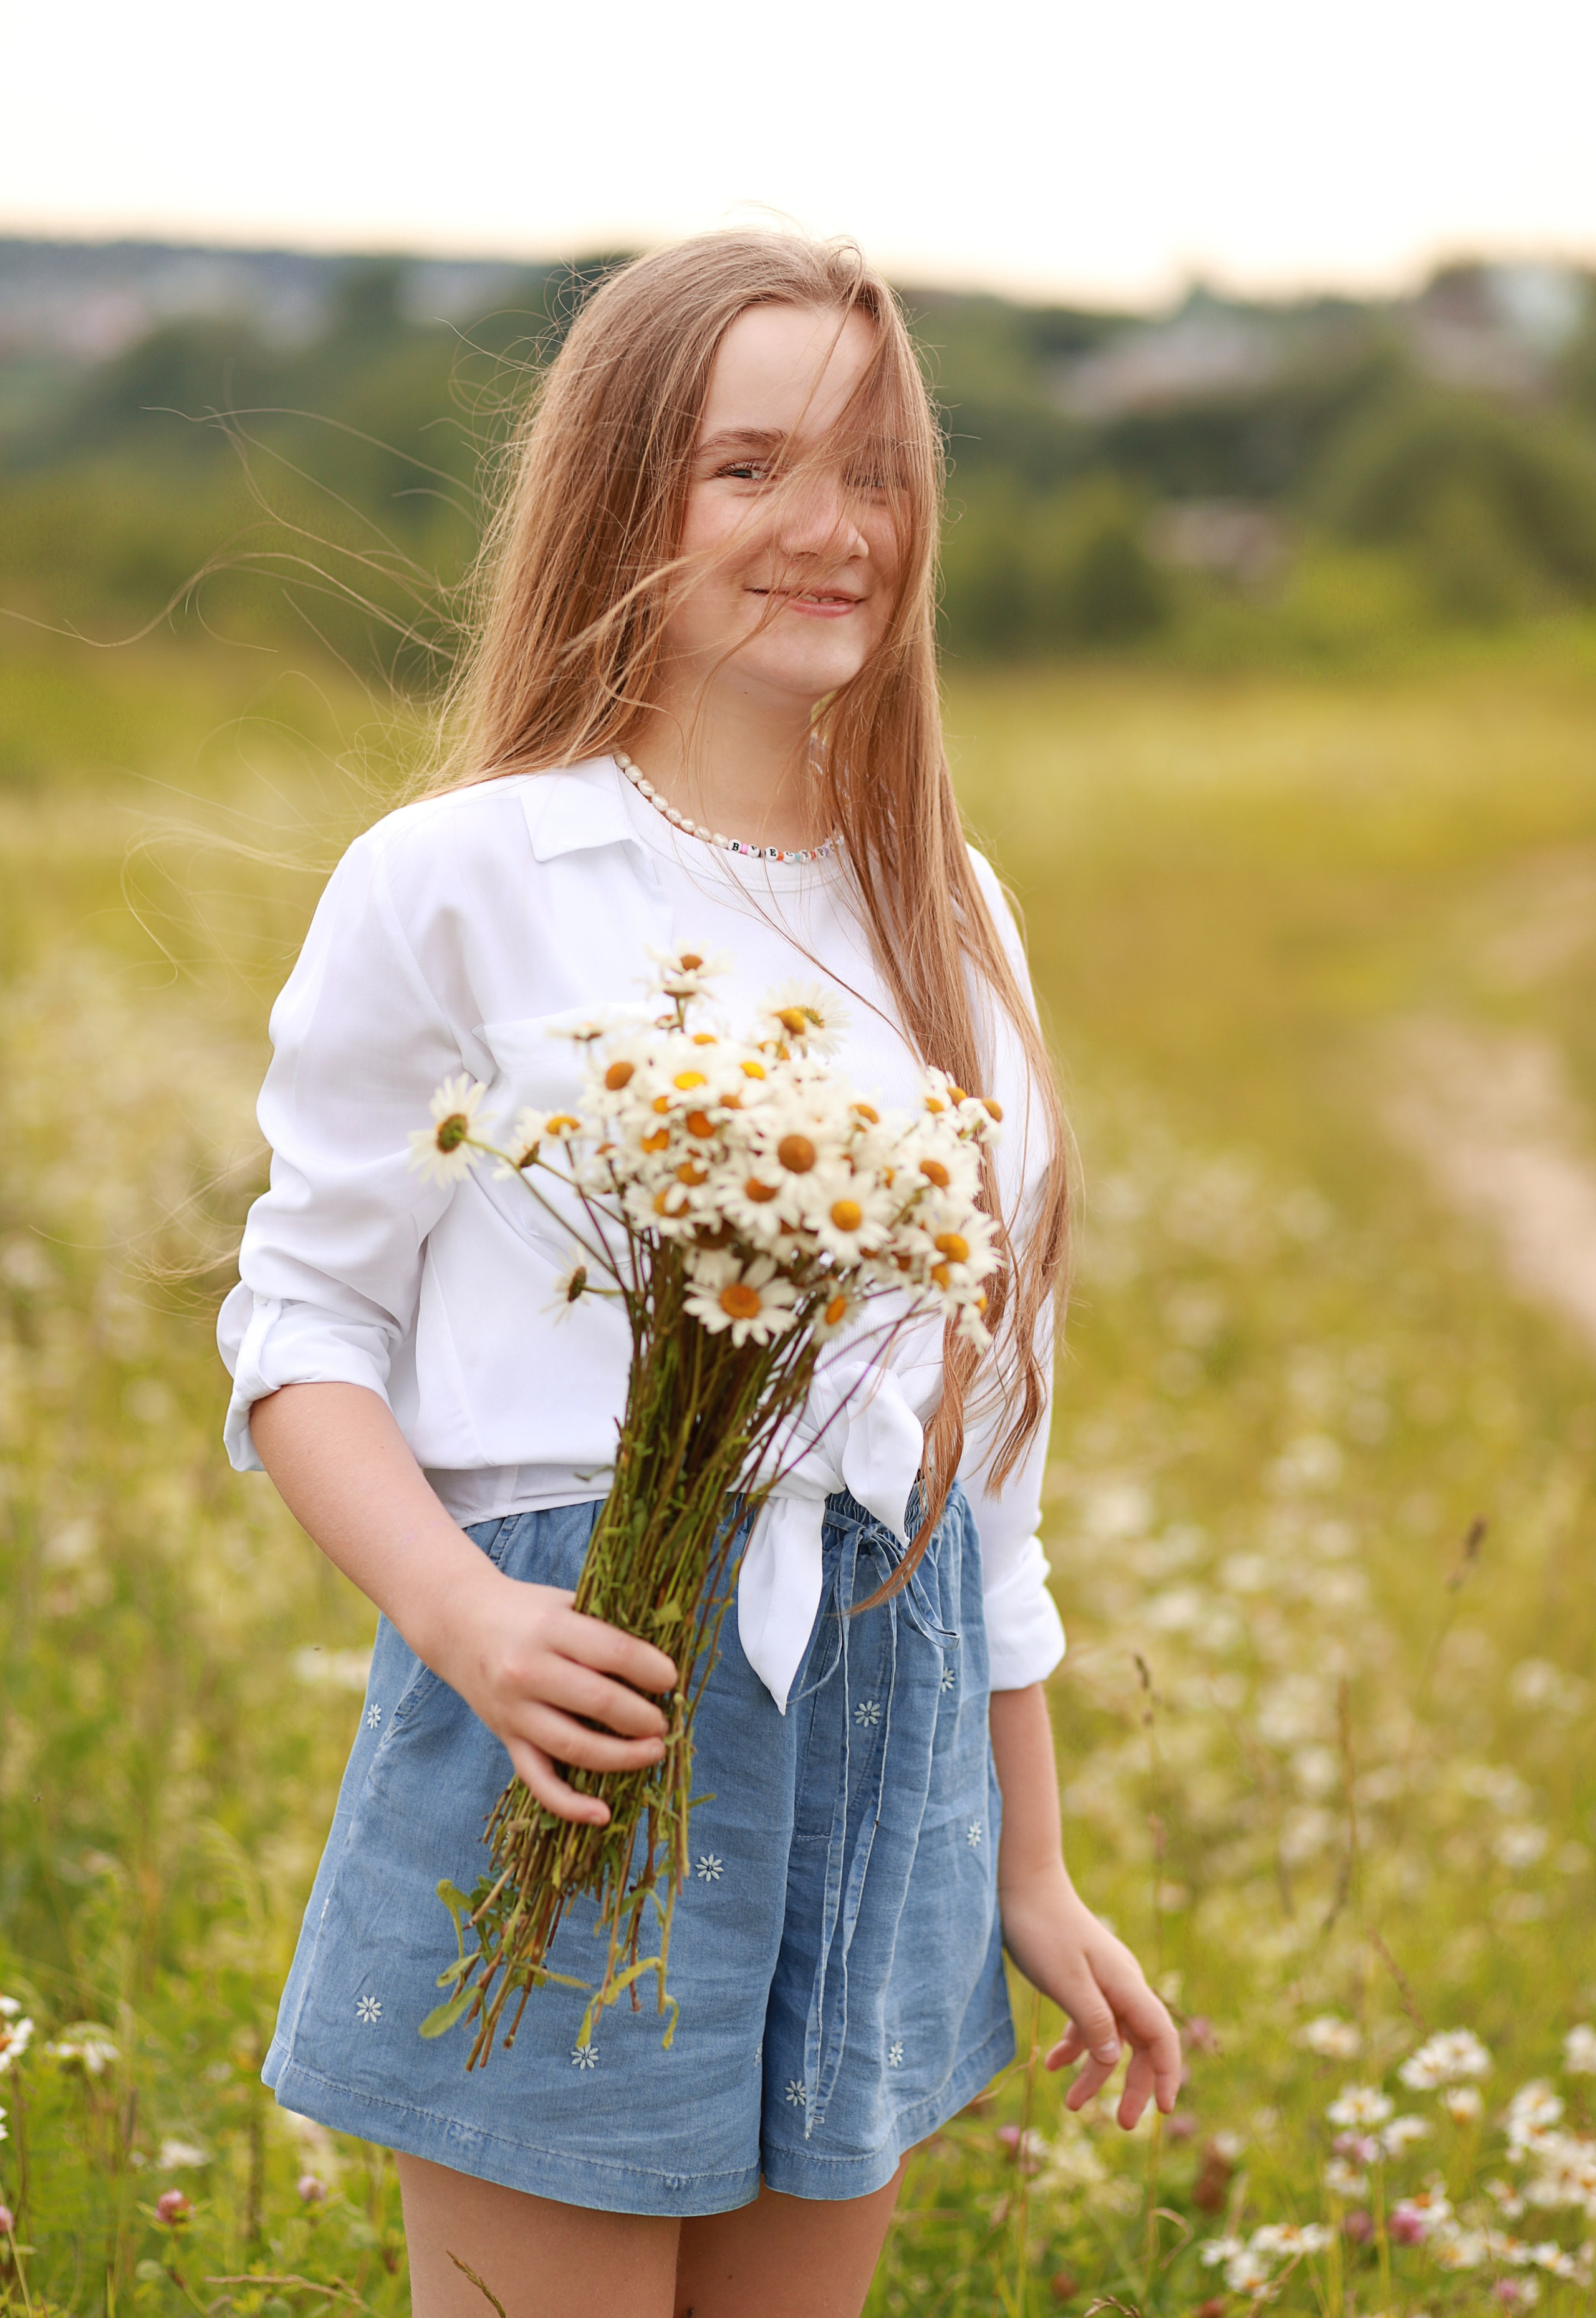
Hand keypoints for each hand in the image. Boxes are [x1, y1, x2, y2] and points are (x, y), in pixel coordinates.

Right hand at [426, 1562, 678, 1828]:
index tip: (670, 1679)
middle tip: (663, 1721)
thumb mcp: (564, 1601)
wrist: (457, 1623)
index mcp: (550, 1627)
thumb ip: (606, 1624)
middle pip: (598, 1702)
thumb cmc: (526, 1611)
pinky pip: (539, 1781)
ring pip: (574, 1746)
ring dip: (622, 1756)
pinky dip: (570, 1805)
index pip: (613, 1652)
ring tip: (654, 1751)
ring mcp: (514, 1710)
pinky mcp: (506, 1739)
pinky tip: (603, 1814)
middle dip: (643, 1718)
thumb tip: (665, 1653)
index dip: (651, 1670)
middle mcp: (527, 1670)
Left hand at [1000, 1866, 1181, 2127]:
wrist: (1022, 1883)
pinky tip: (1054, 2065)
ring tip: (1072, 2107)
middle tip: (1123, 2125)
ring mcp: (1102, 1981)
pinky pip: (1088, 2022)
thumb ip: (1093, 2021)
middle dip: (1134, 2086)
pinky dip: (1075, 2046)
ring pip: (1112, 2038)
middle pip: (1140, 2044)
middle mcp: (1121, 1984)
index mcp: (1125, 1984)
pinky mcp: (1080, 1979)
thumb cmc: (1042, 1929)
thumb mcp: (1065, 1981)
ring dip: (1097, 2073)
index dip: (1167, 2074)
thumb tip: (1116, 2061)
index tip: (1165, 2110)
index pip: (1161, 2037)